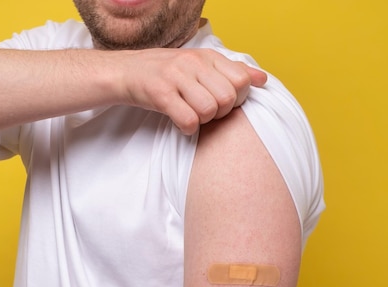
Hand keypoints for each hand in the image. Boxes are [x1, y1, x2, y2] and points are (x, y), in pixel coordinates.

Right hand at [118, 48, 266, 134]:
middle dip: (220, 113)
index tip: (222, 102)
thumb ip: (231, 71)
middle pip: (228, 98)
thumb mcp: (200, 66)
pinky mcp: (160, 94)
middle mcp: (193, 63)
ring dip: (203, 121)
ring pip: (209, 110)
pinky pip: (188, 120)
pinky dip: (187, 128)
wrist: (124, 72)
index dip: (238, 99)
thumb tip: (262, 79)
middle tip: (205, 112)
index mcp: (207, 56)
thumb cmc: (165, 73)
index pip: (242, 81)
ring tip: (191, 116)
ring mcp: (176, 77)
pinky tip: (180, 122)